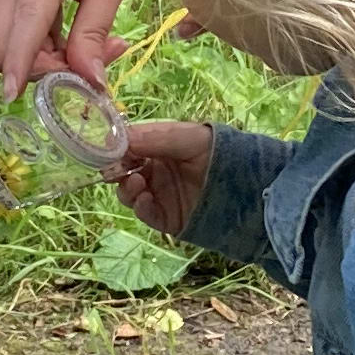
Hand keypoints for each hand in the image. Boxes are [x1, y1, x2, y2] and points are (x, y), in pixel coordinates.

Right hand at [0, 0, 144, 93]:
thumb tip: (89, 81)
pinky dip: (41, 38)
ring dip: (43, 55)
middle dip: (39, 70)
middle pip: (2, 46)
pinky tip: (80, 32)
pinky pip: (17, 21)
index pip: (20, 36)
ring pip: (9, 37)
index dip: (19, 73)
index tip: (17, 103)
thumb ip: (96, 30)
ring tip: (98, 48)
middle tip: (89, 69)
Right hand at [112, 117, 212, 238]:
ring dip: (126, 188)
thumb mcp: (188, 137)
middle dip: (116, 171)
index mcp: (159, 147)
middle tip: (116, 170)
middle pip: (123, 172)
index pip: (129, 147)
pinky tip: (145, 198)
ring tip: (137, 183)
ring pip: (129, 193)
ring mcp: (159, 194)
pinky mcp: (165, 217)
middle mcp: (156, 170)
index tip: (108, 149)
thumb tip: (120, 138)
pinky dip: (139, 206)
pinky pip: (144, 213)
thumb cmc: (219, 152)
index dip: (117, 148)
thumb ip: (156, 138)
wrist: (246, 187)